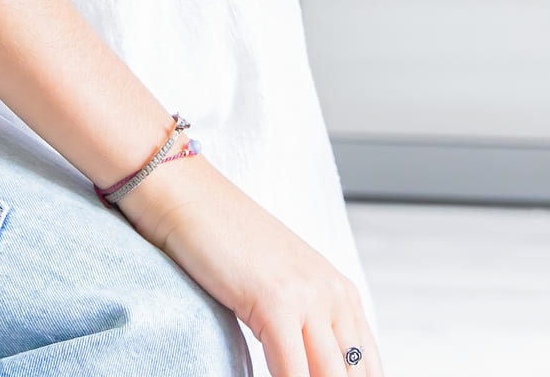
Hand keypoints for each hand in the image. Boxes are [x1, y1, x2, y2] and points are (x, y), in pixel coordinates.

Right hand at [118, 154, 379, 376]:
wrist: (182, 191)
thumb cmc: (217, 238)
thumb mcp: (274, 282)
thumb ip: (299, 322)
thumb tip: (303, 365)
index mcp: (339, 293)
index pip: (367, 367)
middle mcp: (333, 295)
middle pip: (353, 375)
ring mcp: (308, 297)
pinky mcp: (276, 303)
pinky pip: (292, 372)